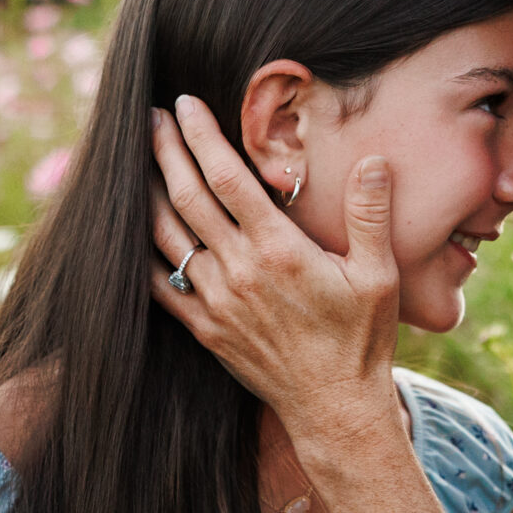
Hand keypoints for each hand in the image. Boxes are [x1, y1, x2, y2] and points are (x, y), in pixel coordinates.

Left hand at [147, 97, 401, 443]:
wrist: (334, 408)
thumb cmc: (361, 339)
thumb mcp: (380, 276)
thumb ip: (370, 216)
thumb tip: (374, 161)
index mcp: (280, 251)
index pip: (229, 179)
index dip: (203, 137)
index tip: (186, 104)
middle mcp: (240, 272)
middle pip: (188, 198)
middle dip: (166, 150)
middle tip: (151, 117)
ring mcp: (216, 301)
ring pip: (166, 236)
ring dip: (148, 193)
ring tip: (135, 160)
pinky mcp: (204, 328)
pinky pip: (160, 283)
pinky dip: (141, 252)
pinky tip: (133, 228)